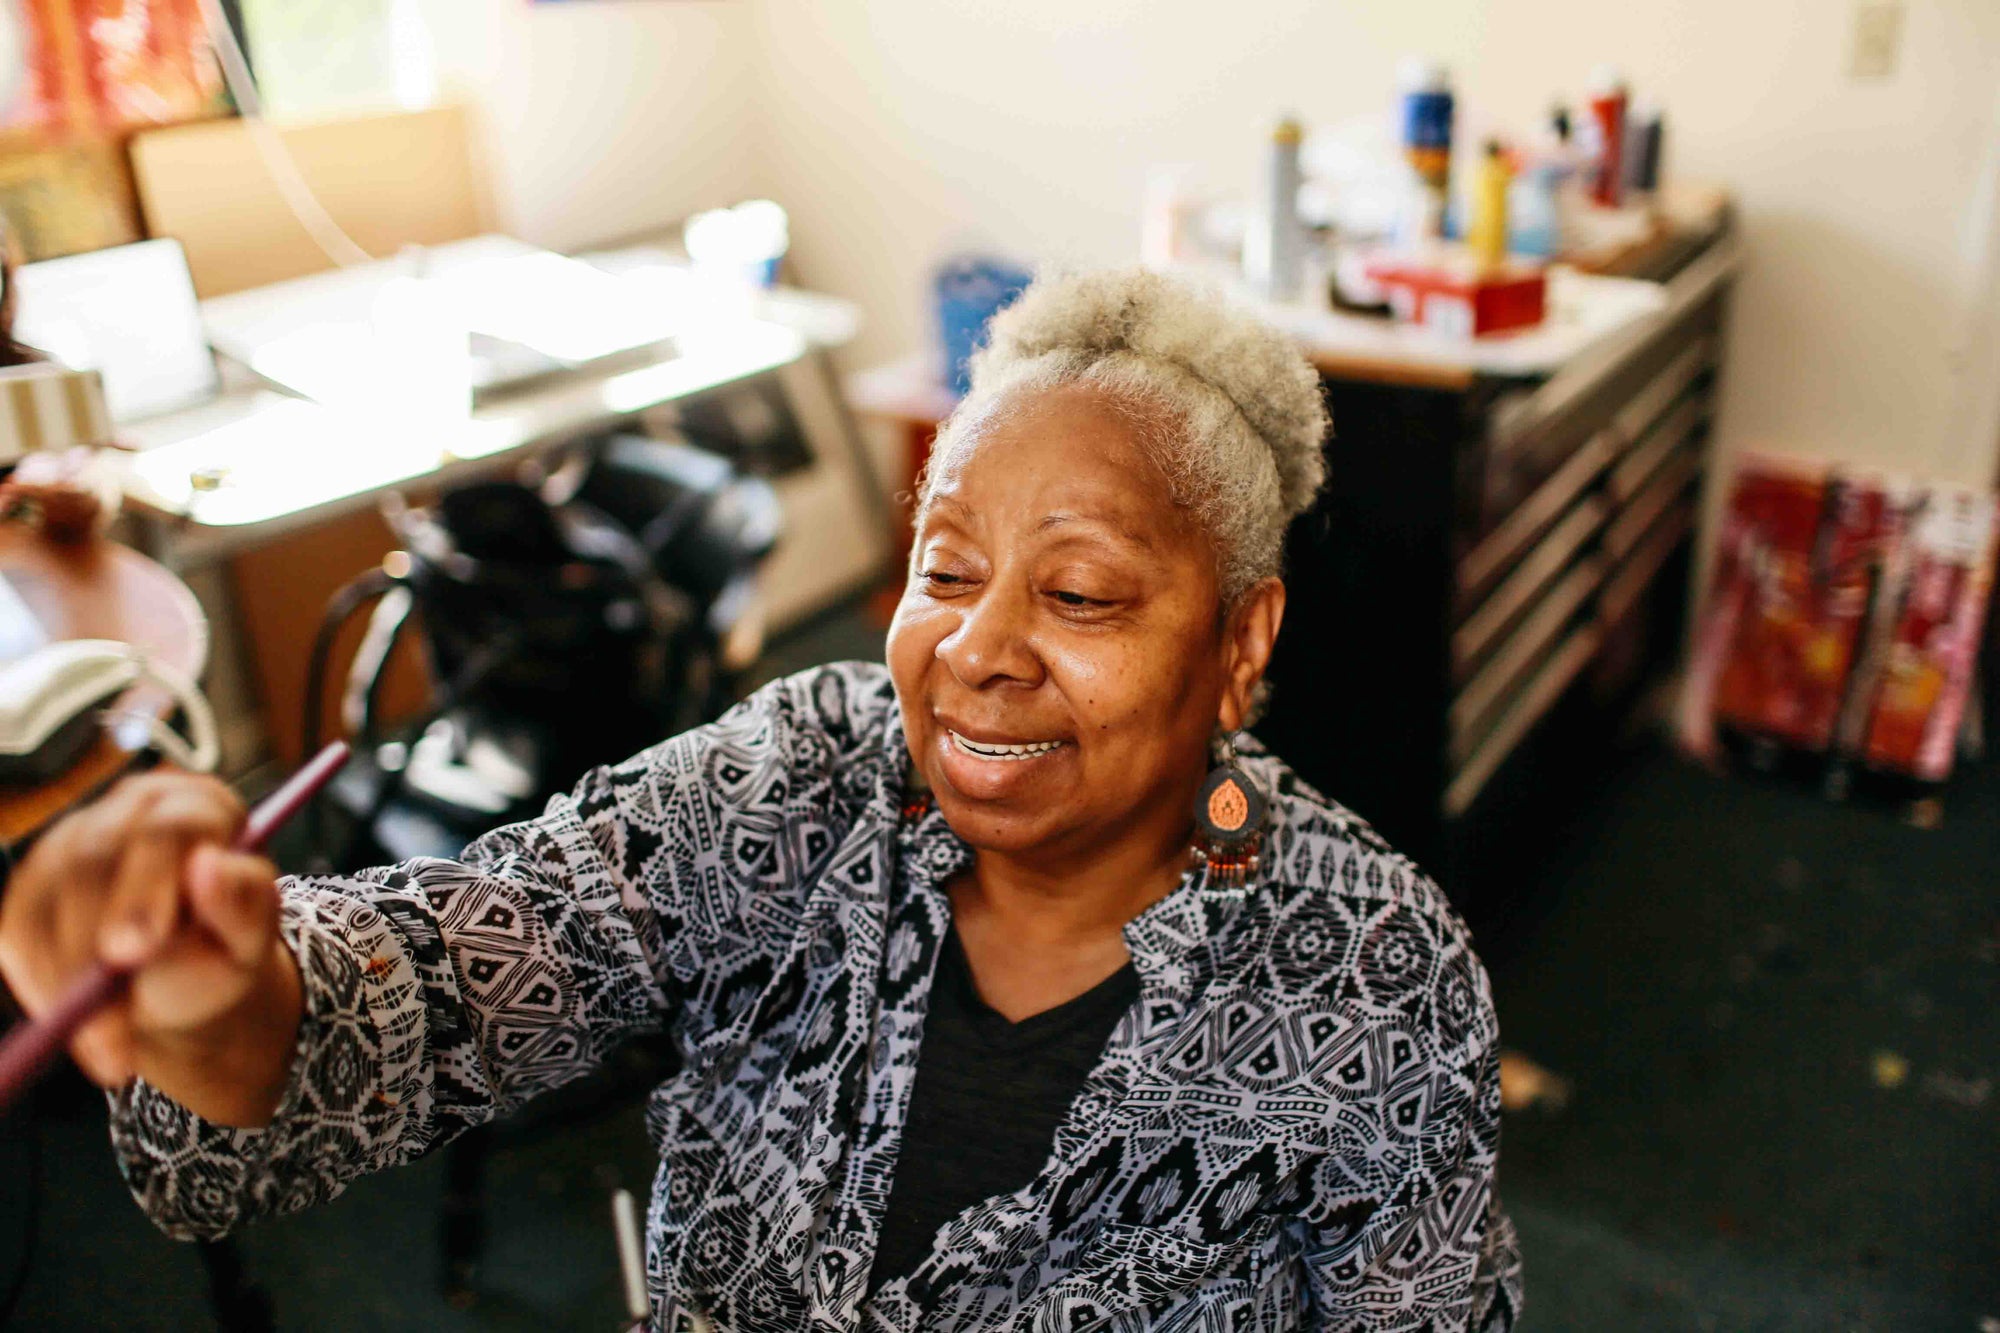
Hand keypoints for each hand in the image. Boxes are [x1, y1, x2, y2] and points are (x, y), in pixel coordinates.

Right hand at [0, 772, 300, 1122]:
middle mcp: (127, 811)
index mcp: (196, 806)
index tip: (137, 950)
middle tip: (111, 1018)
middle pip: (90, 860)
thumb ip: (242, 900)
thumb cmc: (226, 946)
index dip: (145, 888)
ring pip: (44, 901)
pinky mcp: (31, 888)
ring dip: (66, 981)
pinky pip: (17, 933)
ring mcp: (70, 843)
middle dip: (91, 943)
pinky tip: (77, 1026)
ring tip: (109, 1046)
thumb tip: (209, 865)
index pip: (166, 830)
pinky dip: (41, 985)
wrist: (185, 979)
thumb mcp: (251, 933)